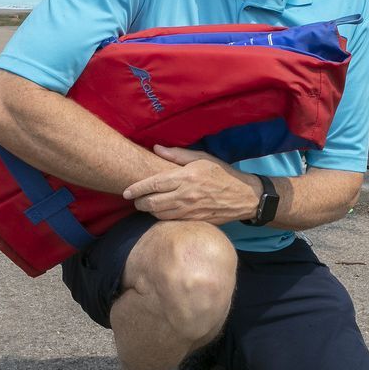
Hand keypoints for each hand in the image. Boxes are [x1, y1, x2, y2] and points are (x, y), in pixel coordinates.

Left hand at [123, 145, 258, 223]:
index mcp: (186, 177)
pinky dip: (161, 217)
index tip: (125, 192)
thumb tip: (156, 148)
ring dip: (149, 211)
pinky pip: (170, 221)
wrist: (243, 197)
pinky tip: (160, 212)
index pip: (154, 184)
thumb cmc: (221, 174)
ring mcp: (189, 211)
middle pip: (152, 204)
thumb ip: (177, 155)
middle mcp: (185, 195)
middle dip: (139, 202)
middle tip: (135, 199)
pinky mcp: (193, 221)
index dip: (136, 189)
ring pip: (159, 215)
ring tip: (146, 204)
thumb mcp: (202, 158)